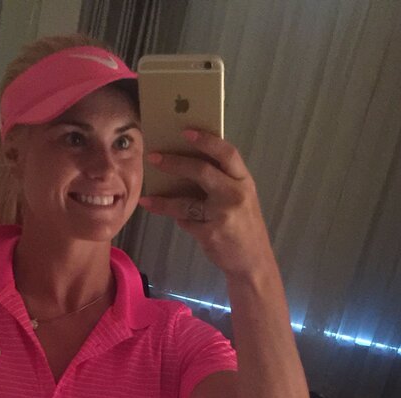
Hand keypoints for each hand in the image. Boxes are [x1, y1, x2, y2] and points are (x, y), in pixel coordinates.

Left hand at [138, 129, 272, 277]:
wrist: (253, 262)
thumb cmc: (244, 226)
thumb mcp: (242, 198)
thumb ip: (224, 182)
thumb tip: (188, 165)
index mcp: (244, 181)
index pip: (227, 153)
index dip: (206, 140)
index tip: (185, 131)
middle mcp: (235, 195)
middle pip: (201, 171)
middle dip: (174, 162)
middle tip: (153, 157)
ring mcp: (222, 215)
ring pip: (185, 202)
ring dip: (163, 201)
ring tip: (147, 199)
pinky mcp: (210, 234)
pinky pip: (186, 222)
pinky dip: (179, 220)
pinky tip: (172, 218)